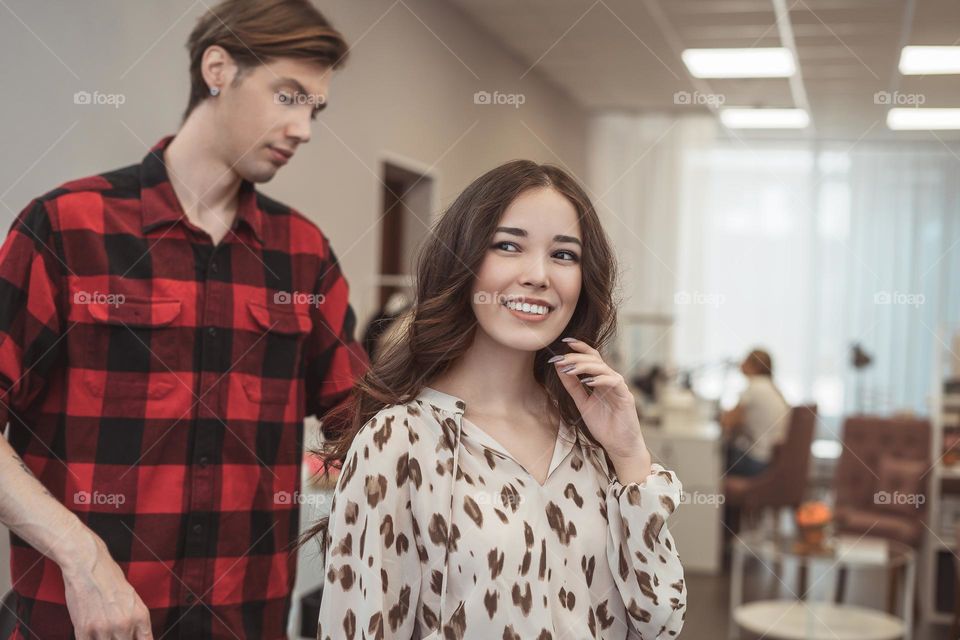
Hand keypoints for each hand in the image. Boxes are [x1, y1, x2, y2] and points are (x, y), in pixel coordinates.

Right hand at [61, 534, 153, 639]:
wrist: (88, 566)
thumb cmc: (110, 579)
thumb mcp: (132, 599)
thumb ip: (136, 622)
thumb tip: (137, 638)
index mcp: (140, 616)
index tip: (132, 638)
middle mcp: (124, 624)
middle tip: (115, 634)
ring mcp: (103, 629)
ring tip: (103, 630)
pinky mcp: (84, 630)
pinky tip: (91, 634)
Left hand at [552, 338, 649, 469]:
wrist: (619, 445)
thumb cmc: (603, 425)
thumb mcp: (582, 403)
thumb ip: (572, 386)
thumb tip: (559, 367)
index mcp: (601, 379)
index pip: (591, 357)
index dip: (579, 347)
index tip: (564, 342)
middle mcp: (611, 379)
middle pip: (595, 360)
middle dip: (576, 357)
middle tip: (561, 359)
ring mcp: (619, 387)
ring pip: (603, 368)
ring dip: (584, 366)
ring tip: (569, 368)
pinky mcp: (625, 396)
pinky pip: (613, 382)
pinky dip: (600, 379)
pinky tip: (587, 381)